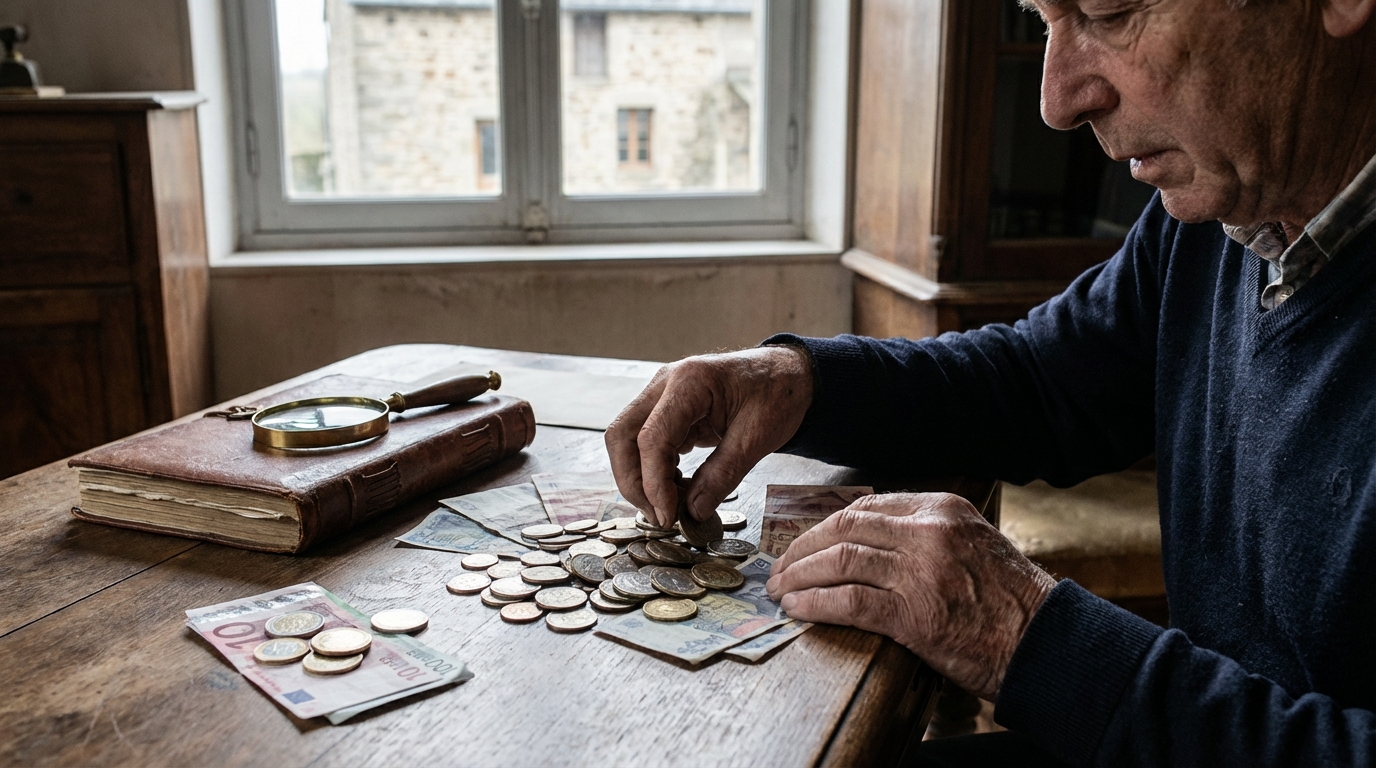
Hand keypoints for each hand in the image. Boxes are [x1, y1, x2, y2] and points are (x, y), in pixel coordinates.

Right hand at [605, 346, 813, 527]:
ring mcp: (662, 394)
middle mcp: (666, 383)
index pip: (651, 437)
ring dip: (639, 478)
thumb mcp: (757, 438)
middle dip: (632, 482)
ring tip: (670, 506)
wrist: (788, 375)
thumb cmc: (778, 395)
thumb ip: (723, 475)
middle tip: (658, 515)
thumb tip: (693, 512)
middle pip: (621, 436)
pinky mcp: (666, 409)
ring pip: (626, 440)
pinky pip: (644, 442)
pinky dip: (653, 469)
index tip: (668, 515)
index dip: (653, 483)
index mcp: (690, 382)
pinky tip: (677, 488)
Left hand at [765, 492, 1054, 699]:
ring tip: (781, 592)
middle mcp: (929, 532)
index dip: (823, 528)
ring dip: (800, 577)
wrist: (1045, 641)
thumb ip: (925, 534)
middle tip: (779, 569)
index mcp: (941, 508)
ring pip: (839, 561)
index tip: (803, 545)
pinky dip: (815, 605)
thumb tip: (867, 542)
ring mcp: (921, 571)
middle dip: (801, 550)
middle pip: (843, 528)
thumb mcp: (971, 543)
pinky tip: (799, 610)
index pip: (864, 508)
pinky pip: (848, 601)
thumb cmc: (1008, 599)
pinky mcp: (915, 613)